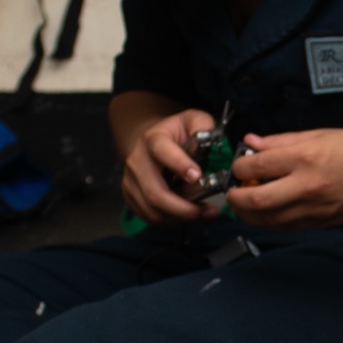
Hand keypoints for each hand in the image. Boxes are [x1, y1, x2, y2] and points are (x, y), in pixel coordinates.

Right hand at [120, 110, 220, 225]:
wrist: (151, 143)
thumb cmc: (176, 134)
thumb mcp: (192, 120)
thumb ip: (203, 126)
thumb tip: (212, 140)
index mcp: (152, 139)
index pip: (161, 151)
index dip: (178, 164)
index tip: (198, 176)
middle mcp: (137, 161)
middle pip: (155, 193)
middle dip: (183, 207)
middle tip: (209, 210)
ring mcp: (131, 182)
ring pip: (152, 210)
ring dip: (180, 218)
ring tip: (203, 214)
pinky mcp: (131, 197)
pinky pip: (150, 218)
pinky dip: (172, 221)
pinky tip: (188, 215)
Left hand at [225, 127, 342, 228]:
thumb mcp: (320, 134)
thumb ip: (282, 141)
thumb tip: (253, 143)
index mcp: (306, 158)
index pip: (256, 166)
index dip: (239, 166)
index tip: (240, 165)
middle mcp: (307, 187)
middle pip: (254, 201)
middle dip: (235, 197)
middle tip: (234, 190)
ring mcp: (314, 210)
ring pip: (266, 220)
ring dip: (249, 213)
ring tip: (248, 201)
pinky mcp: (320, 224)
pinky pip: (284, 227)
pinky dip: (269, 220)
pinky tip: (269, 209)